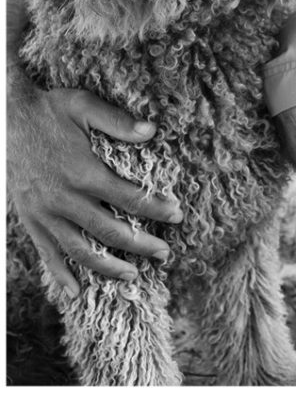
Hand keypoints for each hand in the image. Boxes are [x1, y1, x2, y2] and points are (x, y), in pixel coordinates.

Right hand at [7, 69, 182, 296]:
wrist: (5, 118)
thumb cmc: (49, 109)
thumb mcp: (84, 105)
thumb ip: (118, 121)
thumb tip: (152, 131)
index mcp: (84, 173)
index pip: (129, 198)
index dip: (156, 209)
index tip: (177, 215)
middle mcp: (65, 199)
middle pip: (111, 231)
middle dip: (141, 245)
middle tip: (165, 253)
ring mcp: (46, 213)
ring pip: (81, 250)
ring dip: (109, 267)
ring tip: (133, 275)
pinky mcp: (30, 219)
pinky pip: (47, 253)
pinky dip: (61, 274)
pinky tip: (76, 290)